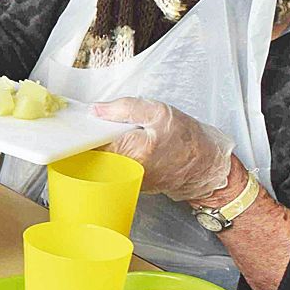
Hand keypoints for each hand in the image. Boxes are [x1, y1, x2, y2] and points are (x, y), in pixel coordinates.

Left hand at [92, 98, 235, 202]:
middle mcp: (124, 169)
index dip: (84, 129)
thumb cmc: (188, 140)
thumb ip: (125, 108)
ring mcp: (126, 178)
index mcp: (130, 151)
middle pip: (92, 151)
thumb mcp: (159, 112)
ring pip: (100, 158)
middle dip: (91, 136)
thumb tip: (96, 110)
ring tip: (112, 133)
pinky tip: (120, 145)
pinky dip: (110, 154)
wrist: (206, 166)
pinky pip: (111, 165)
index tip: (83, 120)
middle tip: (99, 124)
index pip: (90, 141)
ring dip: (100, 145)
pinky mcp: (129, 181)